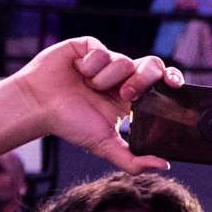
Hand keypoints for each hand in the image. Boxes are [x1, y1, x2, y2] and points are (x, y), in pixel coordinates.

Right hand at [4, 37, 177, 172]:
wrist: (37, 106)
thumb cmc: (69, 124)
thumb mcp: (104, 145)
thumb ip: (133, 160)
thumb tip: (164, 165)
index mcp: (132, 97)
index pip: (162, 82)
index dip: (172, 79)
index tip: (174, 86)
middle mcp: (123, 77)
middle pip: (151, 65)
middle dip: (141, 80)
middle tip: (124, 95)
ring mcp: (106, 60)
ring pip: (124, 60)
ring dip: (105, 79)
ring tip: (88, 88)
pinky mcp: (88, 47)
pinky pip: (101, 50)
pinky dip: (89, 65)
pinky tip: (77, 73)